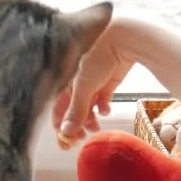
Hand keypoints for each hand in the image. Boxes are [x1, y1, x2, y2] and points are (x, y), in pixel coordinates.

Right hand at [52, 26, 134, 148]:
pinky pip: (102, 100)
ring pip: (88, 107)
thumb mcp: (83, 86)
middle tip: (81, 139)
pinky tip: (106, 110)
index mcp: (65, 83)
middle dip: (77, 125)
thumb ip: (76, 111)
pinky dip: (103, 107)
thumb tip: (66, 133)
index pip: (58, 109)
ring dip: (91, 119)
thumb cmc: (97, 56)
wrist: (123, 38)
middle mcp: (76, 84)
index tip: (65, 142)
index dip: (60, 126)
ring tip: (96, 129)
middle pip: (73, 110)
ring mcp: (92, 82)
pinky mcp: (107, 82)